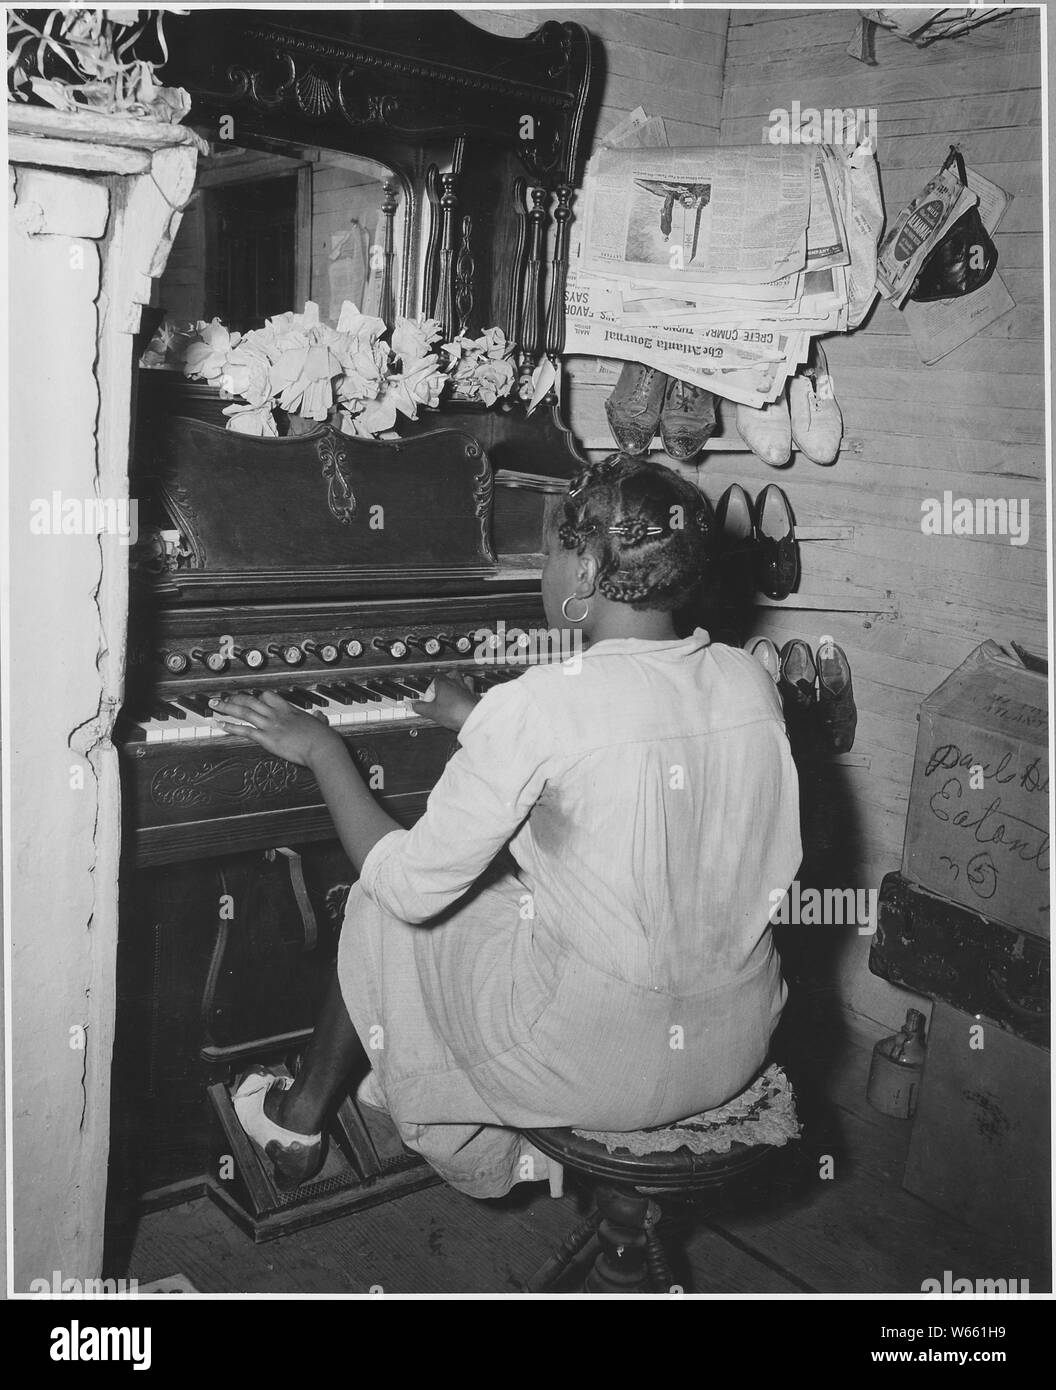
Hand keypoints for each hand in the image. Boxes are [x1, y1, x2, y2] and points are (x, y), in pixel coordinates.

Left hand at [209, 691, 341, 767]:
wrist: (322, 747)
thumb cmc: (324, 738)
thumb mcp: (320, 724)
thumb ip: (318, 719)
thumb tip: (320, 716)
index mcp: (289, 710)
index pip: (268, 697)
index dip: (256, 697)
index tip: (249, 698)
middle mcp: (277, 714)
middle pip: (251, 701)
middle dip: (234, 698)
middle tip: (222, 698)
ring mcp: (270, 725)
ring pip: (244, 712)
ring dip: (226, 707)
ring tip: (213, 705)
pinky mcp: (267, 738)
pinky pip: (244, 730)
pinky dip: (230, 726)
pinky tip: (220, 724)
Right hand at [412, 673, 479, 731]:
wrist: (472, 718)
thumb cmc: (454, 712)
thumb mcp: (432, 712)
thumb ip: (420, 707)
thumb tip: (413, 705)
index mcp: (444, 684)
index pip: (435, 678)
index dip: (431, 687)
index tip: (429, 698)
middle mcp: (457, 684)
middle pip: (451, 674)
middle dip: (446, 680)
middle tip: (441, 689)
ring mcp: (467, 689)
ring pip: (464, 678)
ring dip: (460, 682)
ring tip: (455, 689)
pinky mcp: (475, 696)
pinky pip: (472, 689)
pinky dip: (469, 692)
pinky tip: (467, 697)